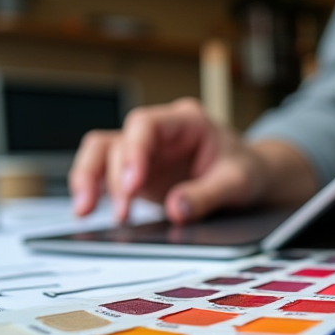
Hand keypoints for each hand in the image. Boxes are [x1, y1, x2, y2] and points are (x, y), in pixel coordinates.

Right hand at [69, 98, 316, 222]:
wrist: (249, 177)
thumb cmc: (246, 170)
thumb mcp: (237, 182)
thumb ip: (208, 195)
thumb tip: (176, 210)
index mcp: (186, 121)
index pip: (145, 124)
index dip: (134, 151)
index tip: (132, 184)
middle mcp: (160, 132)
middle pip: (118, 141)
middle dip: (113, 176)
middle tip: (122, 213)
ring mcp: (146, 152)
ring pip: (102, 152)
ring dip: (89, 179)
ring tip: (85, 211)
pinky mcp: (138, 172)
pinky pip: (105, 174)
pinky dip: (95, 190)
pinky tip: (88, 210)